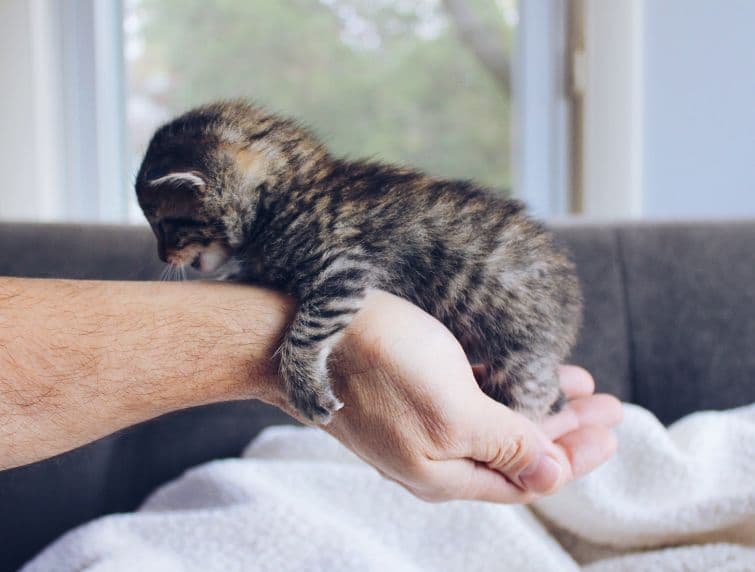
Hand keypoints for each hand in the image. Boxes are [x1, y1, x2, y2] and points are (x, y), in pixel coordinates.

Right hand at [317, 291, 622, 502]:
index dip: (573, 457)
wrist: (299, 332)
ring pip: (497, 424)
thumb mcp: (452, 411)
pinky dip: (509, 387)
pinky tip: (530, 371)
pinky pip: (473, 399)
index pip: (526, 478)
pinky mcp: (411, 393)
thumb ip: (506, 445)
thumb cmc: (377, 364)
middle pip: (516, 452)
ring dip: (541, 406)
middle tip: (610, 409)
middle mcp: (434, 456)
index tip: (612, 431)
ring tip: (582, 388)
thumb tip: (555, 476)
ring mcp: (421, 424)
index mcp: (445, 472)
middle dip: (566, 431)